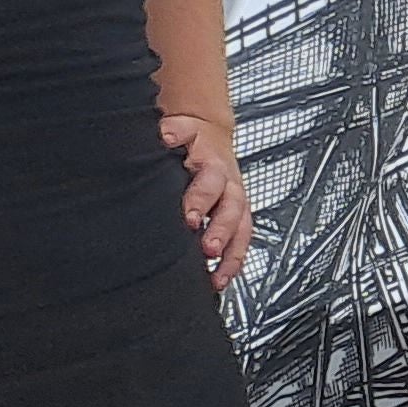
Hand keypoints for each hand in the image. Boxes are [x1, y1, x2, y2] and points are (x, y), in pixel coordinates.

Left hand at [161, 112, 253, 290]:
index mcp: (213, 163)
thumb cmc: (189, 137)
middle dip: (221, 230)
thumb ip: (173, 131)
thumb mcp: (180, 127)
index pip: (210, 180)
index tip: (190, 218)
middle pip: (232, 208)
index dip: (202, 199)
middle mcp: (229, 183)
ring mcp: (236, 201)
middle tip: (207, 248)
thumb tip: (166, 135)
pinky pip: (241, 241)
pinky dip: (233, 262)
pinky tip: (220, 279)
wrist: (210, 136)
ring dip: (231, 251)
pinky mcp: (238, 217)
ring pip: (241, 228)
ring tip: (217, 274)